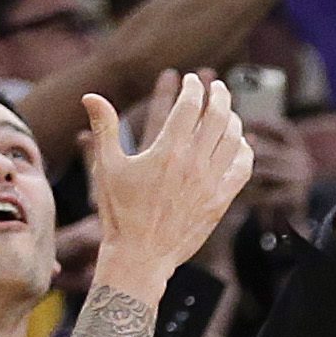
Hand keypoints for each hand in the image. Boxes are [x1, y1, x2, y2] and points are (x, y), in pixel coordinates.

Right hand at [82, 72, 255, 284]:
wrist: (140, 256)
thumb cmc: (120, 213)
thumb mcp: (106, 167)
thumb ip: (104, 128)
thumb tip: (90, 96)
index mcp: (168, 150)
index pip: (191, 105)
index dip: (194, 87)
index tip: (193, 80)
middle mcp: (194, 163)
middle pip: (219, 117)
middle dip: (220, 96)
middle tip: (218, 88)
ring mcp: (211, 183)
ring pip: (234, 139)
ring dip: (234, 120)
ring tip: (228, 113)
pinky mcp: (221, 201)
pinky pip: (243, 168)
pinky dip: (244, 151)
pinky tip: (239, 145)